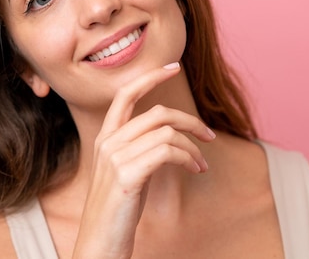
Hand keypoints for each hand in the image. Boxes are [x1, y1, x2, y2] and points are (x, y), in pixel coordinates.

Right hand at [72, 62, 215, 258]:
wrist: (100, 243)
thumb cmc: (117, 211)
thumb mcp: (126, 172)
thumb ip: (139, 149)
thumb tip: (171, 137)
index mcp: (105, 138)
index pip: (125, 94)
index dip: (150, 77)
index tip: (172, 67)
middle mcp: (108, 142)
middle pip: (157, 112)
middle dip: (189, 120)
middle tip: (209, 134)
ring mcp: (115, 157)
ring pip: (166, 131)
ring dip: (193, 145)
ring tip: (202, 163)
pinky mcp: (128, 174)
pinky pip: (167, 151)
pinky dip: (188, 156)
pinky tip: (195, 169)